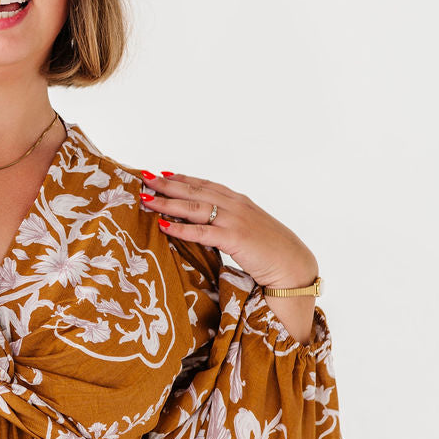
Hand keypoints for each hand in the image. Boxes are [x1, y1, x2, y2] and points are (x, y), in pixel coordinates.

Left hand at [139, 171, 317, 288]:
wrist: (293, 265)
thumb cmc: (271, 251)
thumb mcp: (248, 228)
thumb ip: (229, 221)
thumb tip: (208, 223)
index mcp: (239, 201)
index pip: (205, 184)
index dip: (182, 178)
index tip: (162, 174)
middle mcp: (235, 205)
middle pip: (195, 190)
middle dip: (167, 184)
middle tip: (144, 178)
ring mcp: (235, 220)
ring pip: (194, 206)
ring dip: (168, 202)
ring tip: (147, 199)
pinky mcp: (234, 239)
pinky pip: (202, 232)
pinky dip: (181, 227)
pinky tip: (164, 225)